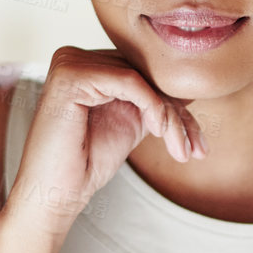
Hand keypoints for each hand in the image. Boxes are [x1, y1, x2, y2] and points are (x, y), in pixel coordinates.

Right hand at [3, 45, 208, 243]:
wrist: (55, 196)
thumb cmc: (87, 164)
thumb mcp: (132, 123)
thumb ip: (154, 100)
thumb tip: (192, 85)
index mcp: (86, 65)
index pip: (143, 74)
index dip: (176, 105)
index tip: (197, 143)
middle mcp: (75, 56)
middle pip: (145, 74)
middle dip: (178, 113)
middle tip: (197, 149)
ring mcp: (69, 62)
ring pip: (142, 78)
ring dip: (171, 116)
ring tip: (182, 150)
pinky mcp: (70, 75)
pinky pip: (130, 81)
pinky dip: (154, 106)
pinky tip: (159, 133)